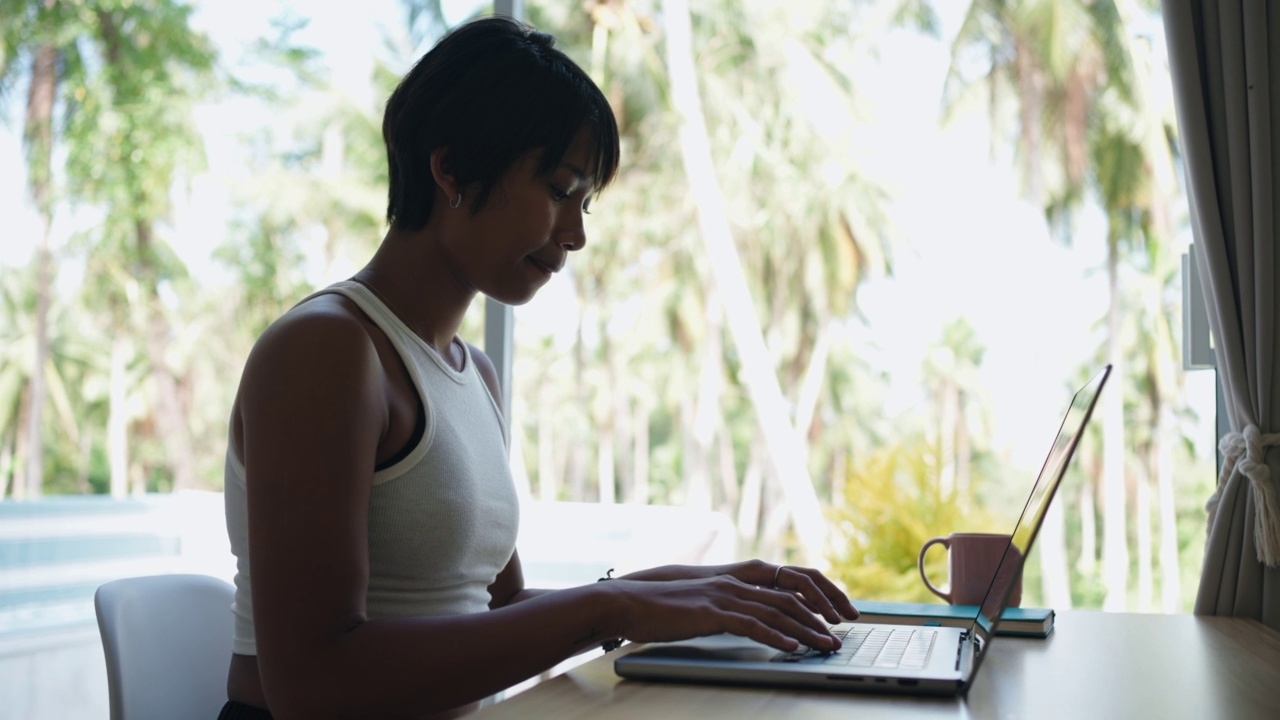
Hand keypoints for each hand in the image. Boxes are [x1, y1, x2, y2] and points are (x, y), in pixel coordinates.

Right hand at [621, 560, 858, 626]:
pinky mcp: (712, 612)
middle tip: (841, 634)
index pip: (789, 585)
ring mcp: (725, 596)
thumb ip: (734, 610)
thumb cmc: (669, 609)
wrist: (634, 602)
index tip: (837, 616)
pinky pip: (751, 624)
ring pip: (777, 611)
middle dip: (821, 615)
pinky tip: (791, 648)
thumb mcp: (708, 606)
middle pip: (791, 597)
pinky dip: (775, 636)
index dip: (817, 598)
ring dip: (806, 630)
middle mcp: (737, 584)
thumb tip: (760, 625)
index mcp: (739, 580)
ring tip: (826, 645)